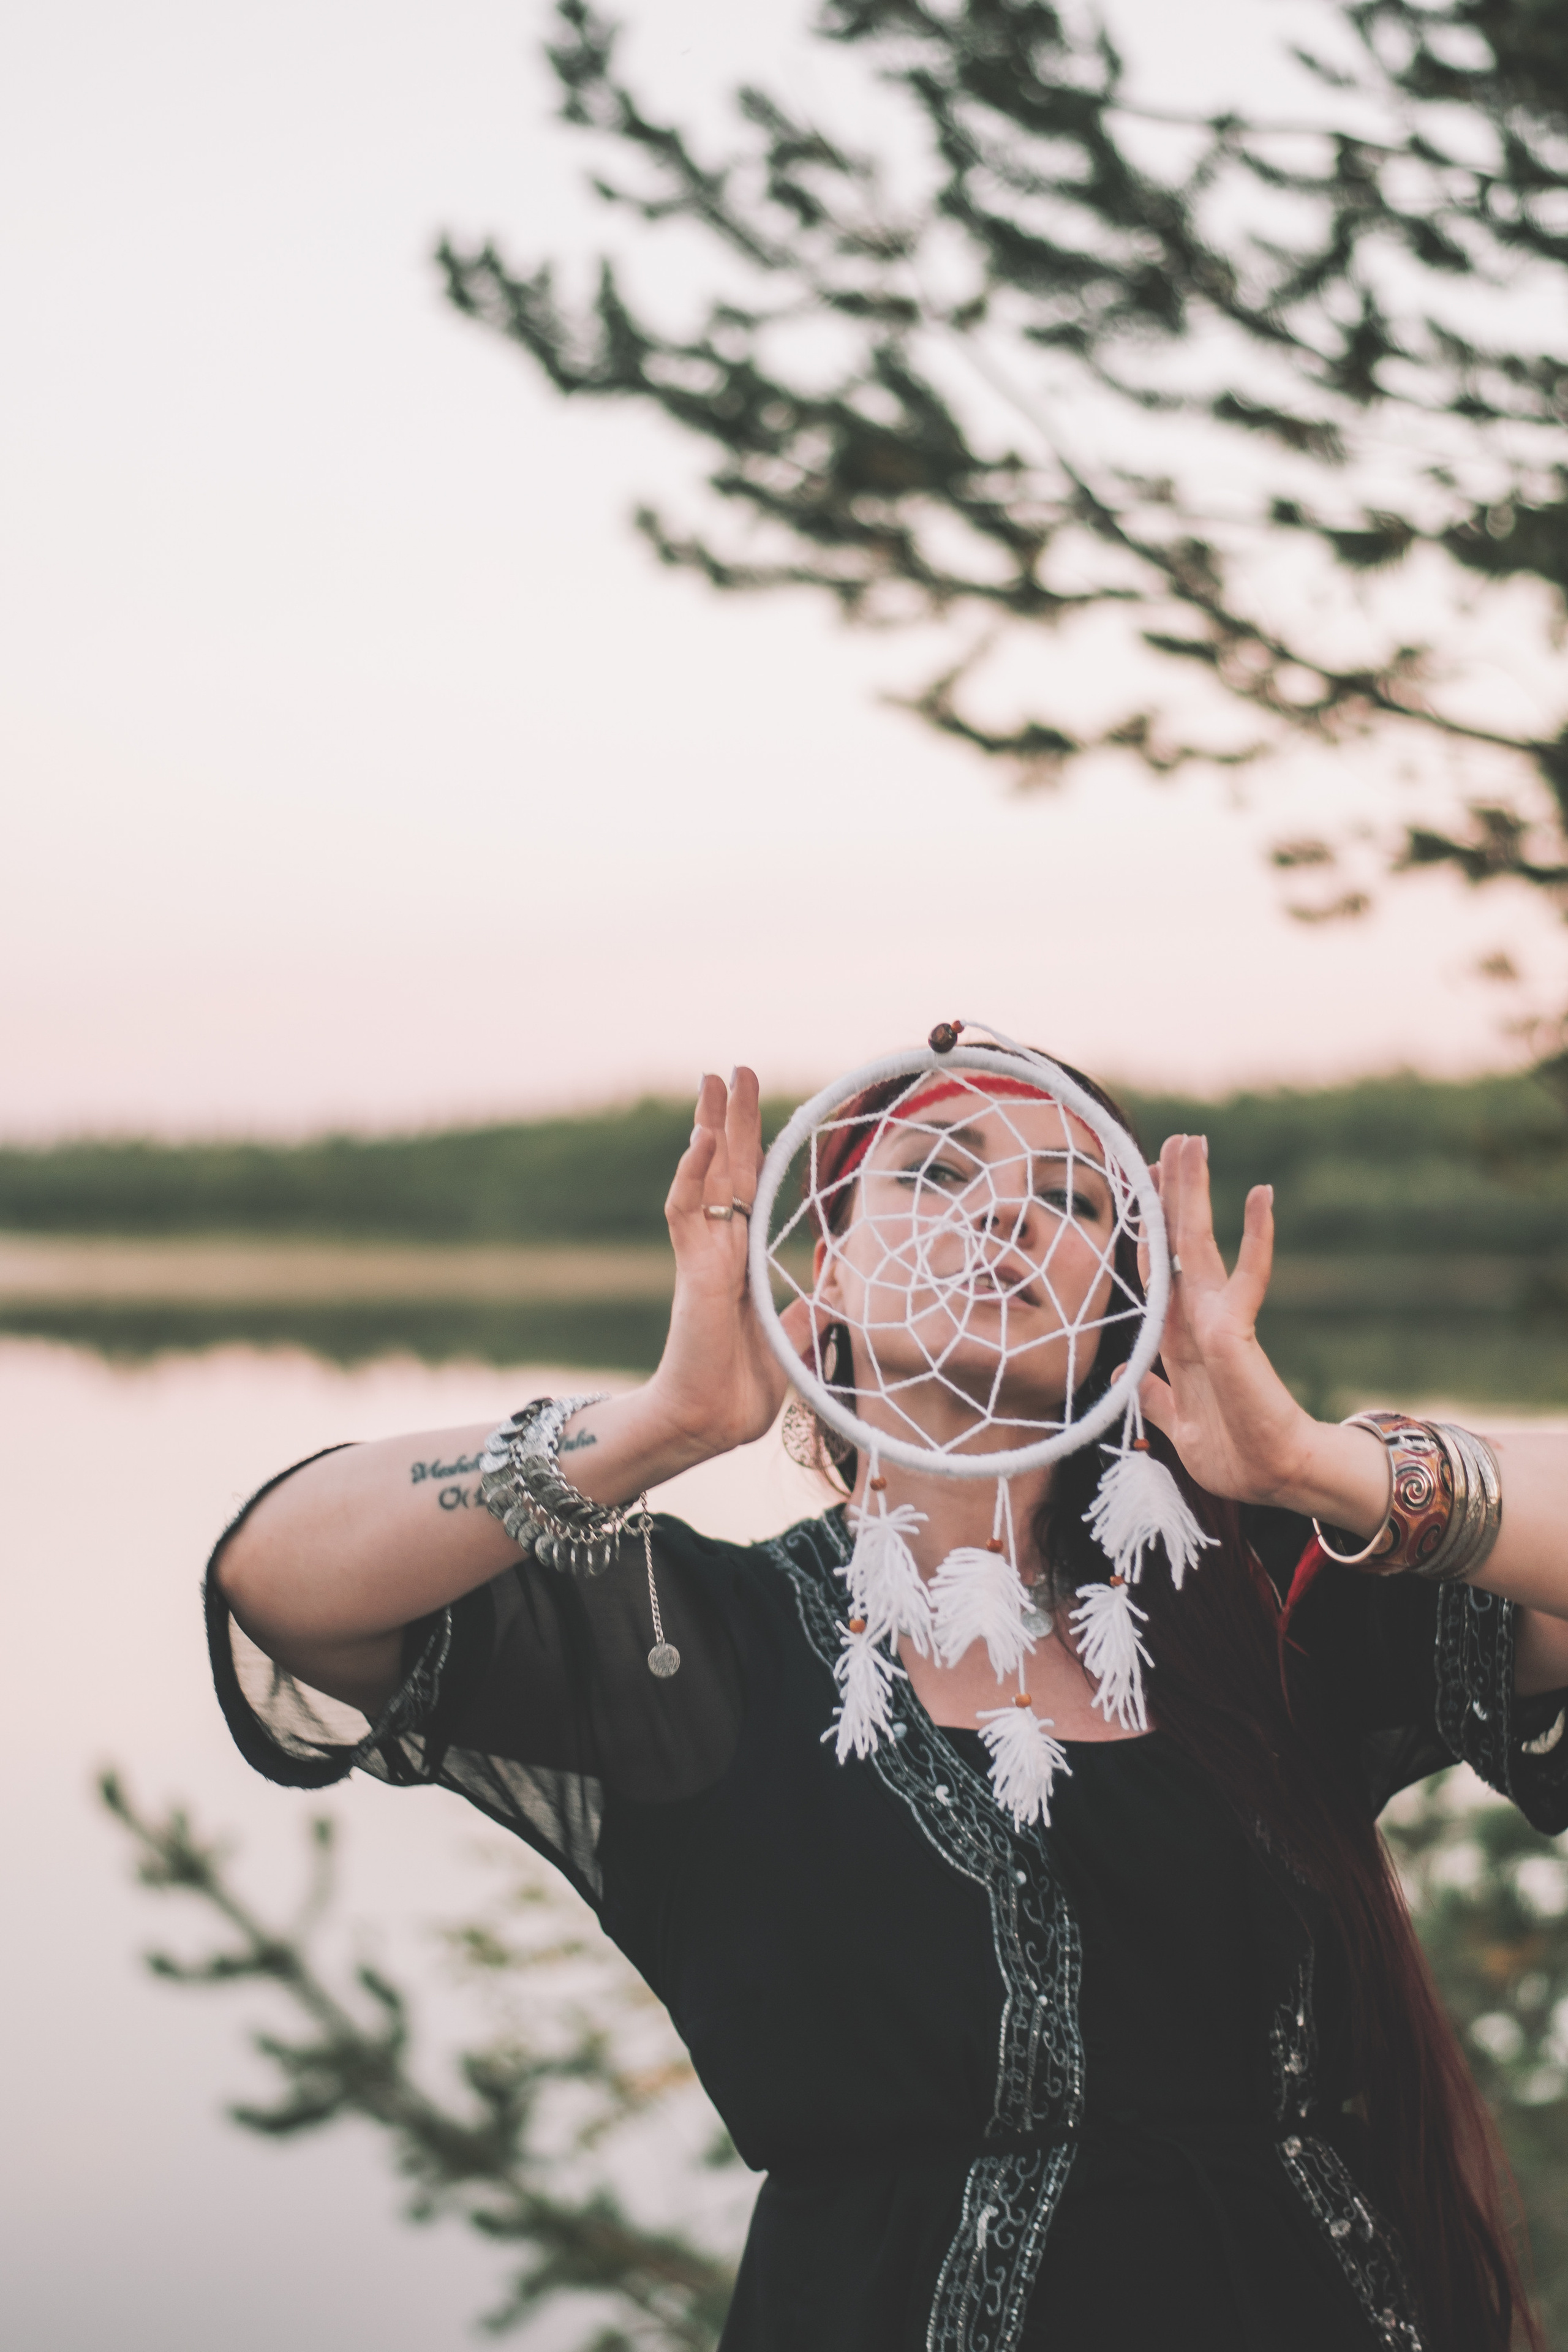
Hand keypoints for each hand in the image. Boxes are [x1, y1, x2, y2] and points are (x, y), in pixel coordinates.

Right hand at [648, 1068, 809, 1456]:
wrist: (711, 1421)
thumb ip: (810, 1313)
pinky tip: (700, 1139)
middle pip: (725, 1167)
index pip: (747, 1187)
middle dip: (731, 1117)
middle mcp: (720, 1248)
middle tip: (732, 1069)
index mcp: (741, 1259)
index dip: (752, 1145)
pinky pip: (686, 1213)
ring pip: (702, 1176)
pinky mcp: (692, 1271)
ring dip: (708, 1128)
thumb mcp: (793, 1340)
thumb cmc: (742, 1389)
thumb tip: (839, 1293)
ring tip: (712, 1083)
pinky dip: (691, 1175)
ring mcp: (702, 1256)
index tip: (755, 1105)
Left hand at [1135, 1134, 1382, 1527]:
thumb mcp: (1176, 1420)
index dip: (1149, 1228)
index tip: (1147, 1183)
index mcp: (1178, 1336)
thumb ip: (1154, 1393)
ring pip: (1199, 1243)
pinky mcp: (1235, 1332)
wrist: (1270, 1475)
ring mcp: (1217, 1319)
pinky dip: (1256, 1236)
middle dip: (1174, 1191)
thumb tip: (1123, 1377)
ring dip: (1195, 1192)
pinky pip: (1247, 1276)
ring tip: (1194, 1144)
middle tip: (1178, 1140)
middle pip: (1177, 1242)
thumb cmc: (1231, 1450)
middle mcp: (1197, 1318)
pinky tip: (1261, 1195)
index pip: (1158, 1270)